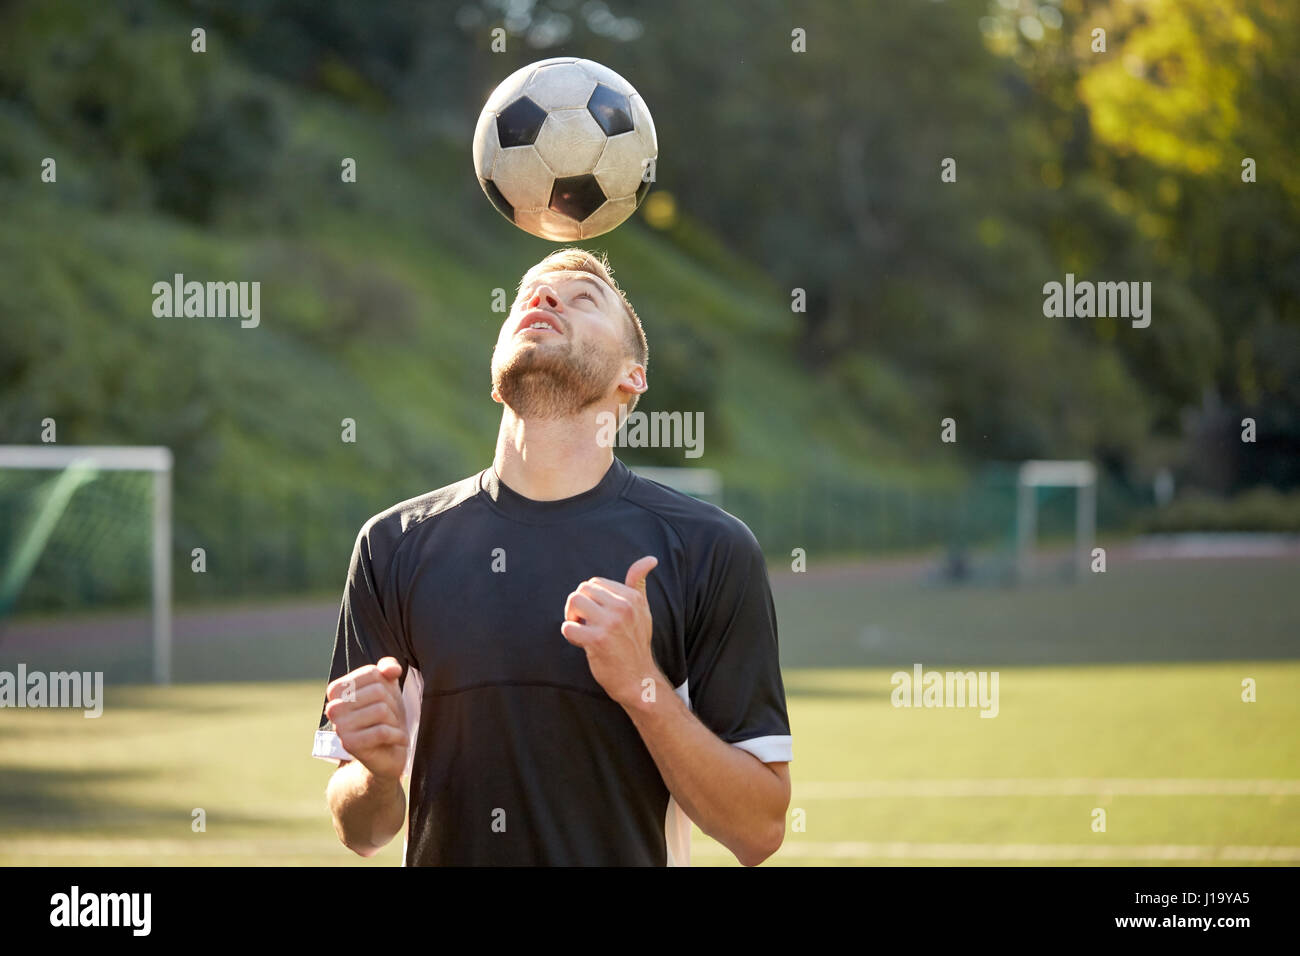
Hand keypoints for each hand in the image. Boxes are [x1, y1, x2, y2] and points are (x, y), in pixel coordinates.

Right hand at [324, 656, 408, 780]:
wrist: (386, 752)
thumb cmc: (386, 715)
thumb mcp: (389, 686)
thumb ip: (388, 668)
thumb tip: (390, 670)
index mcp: (337, 690)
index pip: (372, 673)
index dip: (388, 685)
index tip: (386, 700)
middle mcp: (333, 707)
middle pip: (378, 691)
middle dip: (393, 705)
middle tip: (391, 718)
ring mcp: (339, 727)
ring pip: (381, 711)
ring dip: (395, 721)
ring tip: (391, 728)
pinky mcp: (349, 744)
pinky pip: (382, 732)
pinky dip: (398, 735)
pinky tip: (398, 740)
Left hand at [562, 556, 662, 706]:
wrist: (638, 679)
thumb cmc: (636, 642)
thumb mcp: (642, 610)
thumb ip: (638, 583)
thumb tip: (650, 559)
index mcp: (633, 598)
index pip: (595, 583)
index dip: (590, 599)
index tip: (598, 615)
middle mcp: (624, 607)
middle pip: (582, 590)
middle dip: (578, 606)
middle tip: (587, 624)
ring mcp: (611, 623)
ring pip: (573, 601)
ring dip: (571, 617)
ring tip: (582, 630)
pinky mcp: (598, 641)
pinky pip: (568, 626)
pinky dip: (570, 634)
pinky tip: (582, 643)